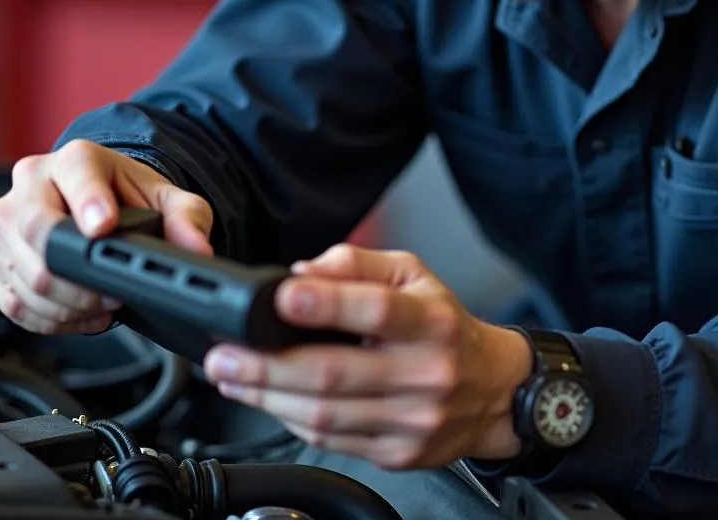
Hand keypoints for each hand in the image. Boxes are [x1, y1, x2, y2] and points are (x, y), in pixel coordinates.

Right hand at [0, 139, 212, 335]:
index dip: (89, 204)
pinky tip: (79, 313)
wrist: (101, 205)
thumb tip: (196, 251)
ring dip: (71, 306)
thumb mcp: (168, 200)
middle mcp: (30, 183)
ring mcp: (4, 222)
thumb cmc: (127, 198)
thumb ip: (188, 219)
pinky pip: (14, 303)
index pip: (75, 177)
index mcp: (74, 159)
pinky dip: (51, 320)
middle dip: (83, 278)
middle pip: (40, 236)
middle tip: (116, 293)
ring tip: (103, 305)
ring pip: (27, 278)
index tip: (104, 228)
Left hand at [203, 244, 531, 469]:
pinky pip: (331, 441)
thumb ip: (356, 264)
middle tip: (225, 354)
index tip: (282, 296)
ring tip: (231, 377)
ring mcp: (411, 419)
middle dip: (267, 365)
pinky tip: (269, 400)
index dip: (326, 303)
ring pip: (325, 415)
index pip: (375, 309)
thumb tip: (302, 272)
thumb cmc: (444, 325)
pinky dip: (291, 420)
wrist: (492, 390)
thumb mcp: (413, 274)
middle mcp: (424, 372)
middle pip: (334, 374)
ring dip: (267, 397)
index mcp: (430, 321)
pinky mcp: (397, 454)